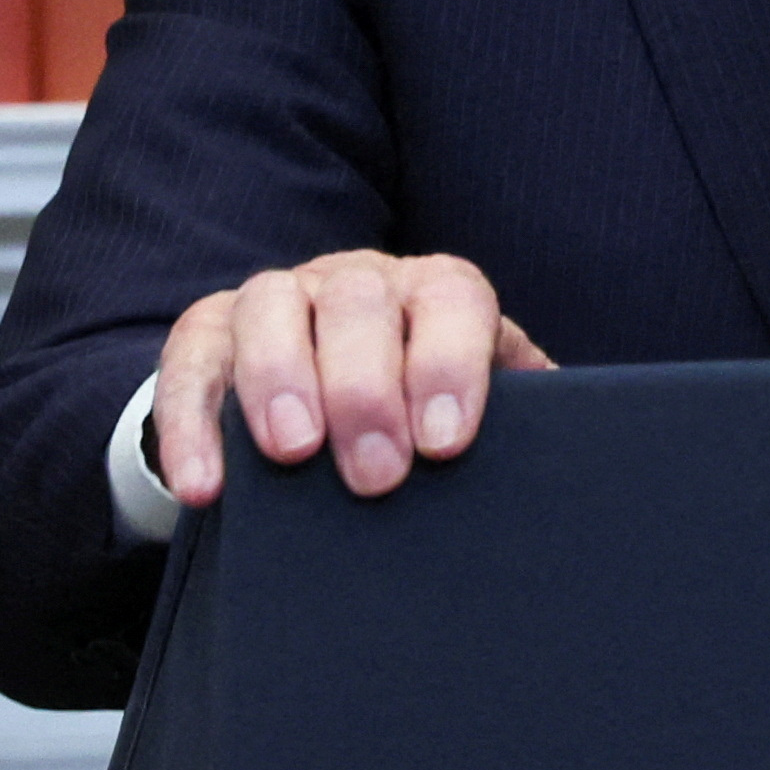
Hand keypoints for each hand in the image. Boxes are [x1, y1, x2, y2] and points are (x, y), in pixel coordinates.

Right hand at [149, 250, 554, 506]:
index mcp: (434, 294)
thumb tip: (580, 461)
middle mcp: (356, 283)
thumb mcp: (470, 417)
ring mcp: (276, 301)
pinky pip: (189, 365)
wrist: (327, 408)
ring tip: (292, 455)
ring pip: (270, 310)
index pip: (451, 299)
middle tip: (377, 475)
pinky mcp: (206, 338)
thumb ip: (522, 428)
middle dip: (366, 388)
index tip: (446, 441)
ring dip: (279, 381)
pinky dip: (192, 423)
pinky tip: (206, 485)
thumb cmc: (419, 420)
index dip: (450, 362)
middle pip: (359, 302)